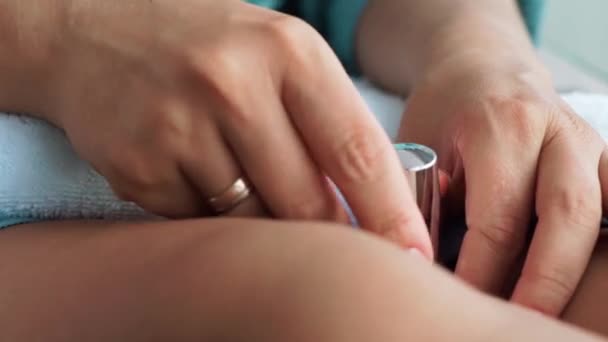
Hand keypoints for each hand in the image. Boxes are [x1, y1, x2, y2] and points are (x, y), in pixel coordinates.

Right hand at [40, 0, 431, 256]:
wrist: (93, 31)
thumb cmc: (206, 46)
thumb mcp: (276, 55)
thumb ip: (324, 121)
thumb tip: (364, 205)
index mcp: (288, 52)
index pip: (358, 151)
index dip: (392, 212)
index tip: (414, 252)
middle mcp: (234, 86)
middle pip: (307, 201)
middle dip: (326, 227)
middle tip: (329, 229)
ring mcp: (180, 127)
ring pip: (251, 220)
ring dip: (260, 216)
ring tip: (240, 171)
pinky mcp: (138, 166)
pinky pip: (198, 222)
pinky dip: (207, 211)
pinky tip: (192, 167)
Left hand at [399, 55, 606, 313]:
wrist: (480, 69)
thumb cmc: (442, 111)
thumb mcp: (418, 148)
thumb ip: (424, 202)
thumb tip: (428, 266)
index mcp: (500, 123)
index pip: (500, 217)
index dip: (483, 272)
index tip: (463, 304)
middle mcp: (555, 129)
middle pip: (567, 217)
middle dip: (544, 282)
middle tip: (518, 323)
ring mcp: (589, 141)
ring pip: (599, 215)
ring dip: (573, 270)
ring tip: (542, 312)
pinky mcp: (603, 156)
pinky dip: (593, 247)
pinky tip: (572, 279)